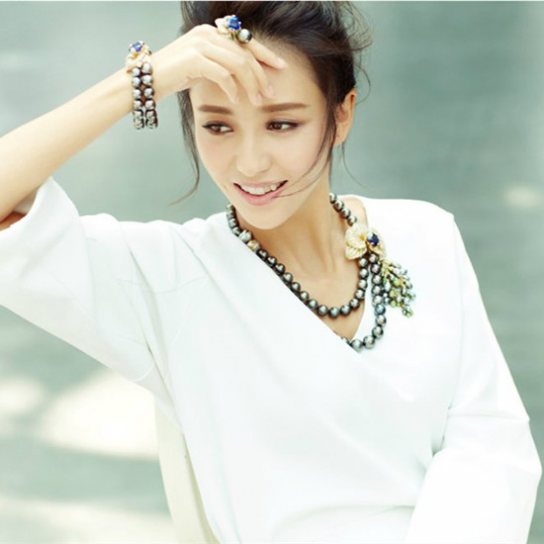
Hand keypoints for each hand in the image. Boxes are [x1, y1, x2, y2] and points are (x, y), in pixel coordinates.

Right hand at [149, 24, 287, 103]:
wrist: (145, 82)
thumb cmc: (174, 77)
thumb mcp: (202, 66)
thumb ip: (221, 63)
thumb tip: (245, 73)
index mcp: (211, 31)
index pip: (246, 40)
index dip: (266, 53)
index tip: (281, 67)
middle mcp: (207, 33)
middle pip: (245, 53)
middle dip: (261, 74)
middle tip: (270, 93)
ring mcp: (200, 44)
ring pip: (238, 63)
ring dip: (251, 84)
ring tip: (257, 101)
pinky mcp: (194, 59)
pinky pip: (223, 74)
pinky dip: (233, 89)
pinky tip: (236, 101)